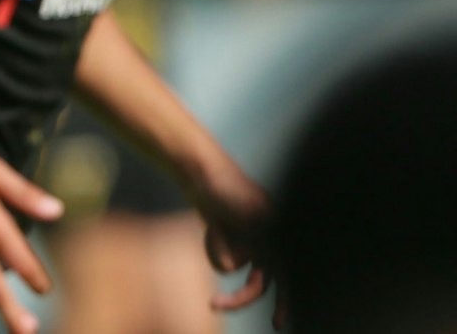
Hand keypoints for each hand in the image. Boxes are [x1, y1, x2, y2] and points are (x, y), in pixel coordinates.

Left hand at [193, 164, 276, 319]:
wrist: (200, 170)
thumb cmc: (225, 187)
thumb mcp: (242, 214)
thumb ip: (245, 241)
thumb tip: (230, 267)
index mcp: (281, 233)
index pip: (289, 276)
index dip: (287, 302)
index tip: (278, 325)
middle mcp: (270, 240)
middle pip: (258, 282)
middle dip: (238, 295)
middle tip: (215, 305)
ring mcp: (250, 241)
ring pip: (235, 268)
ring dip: (219, 253)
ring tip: (213, 228)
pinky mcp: (231, 240)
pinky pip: (222, 258)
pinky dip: (214, 246)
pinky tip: (212, 226)